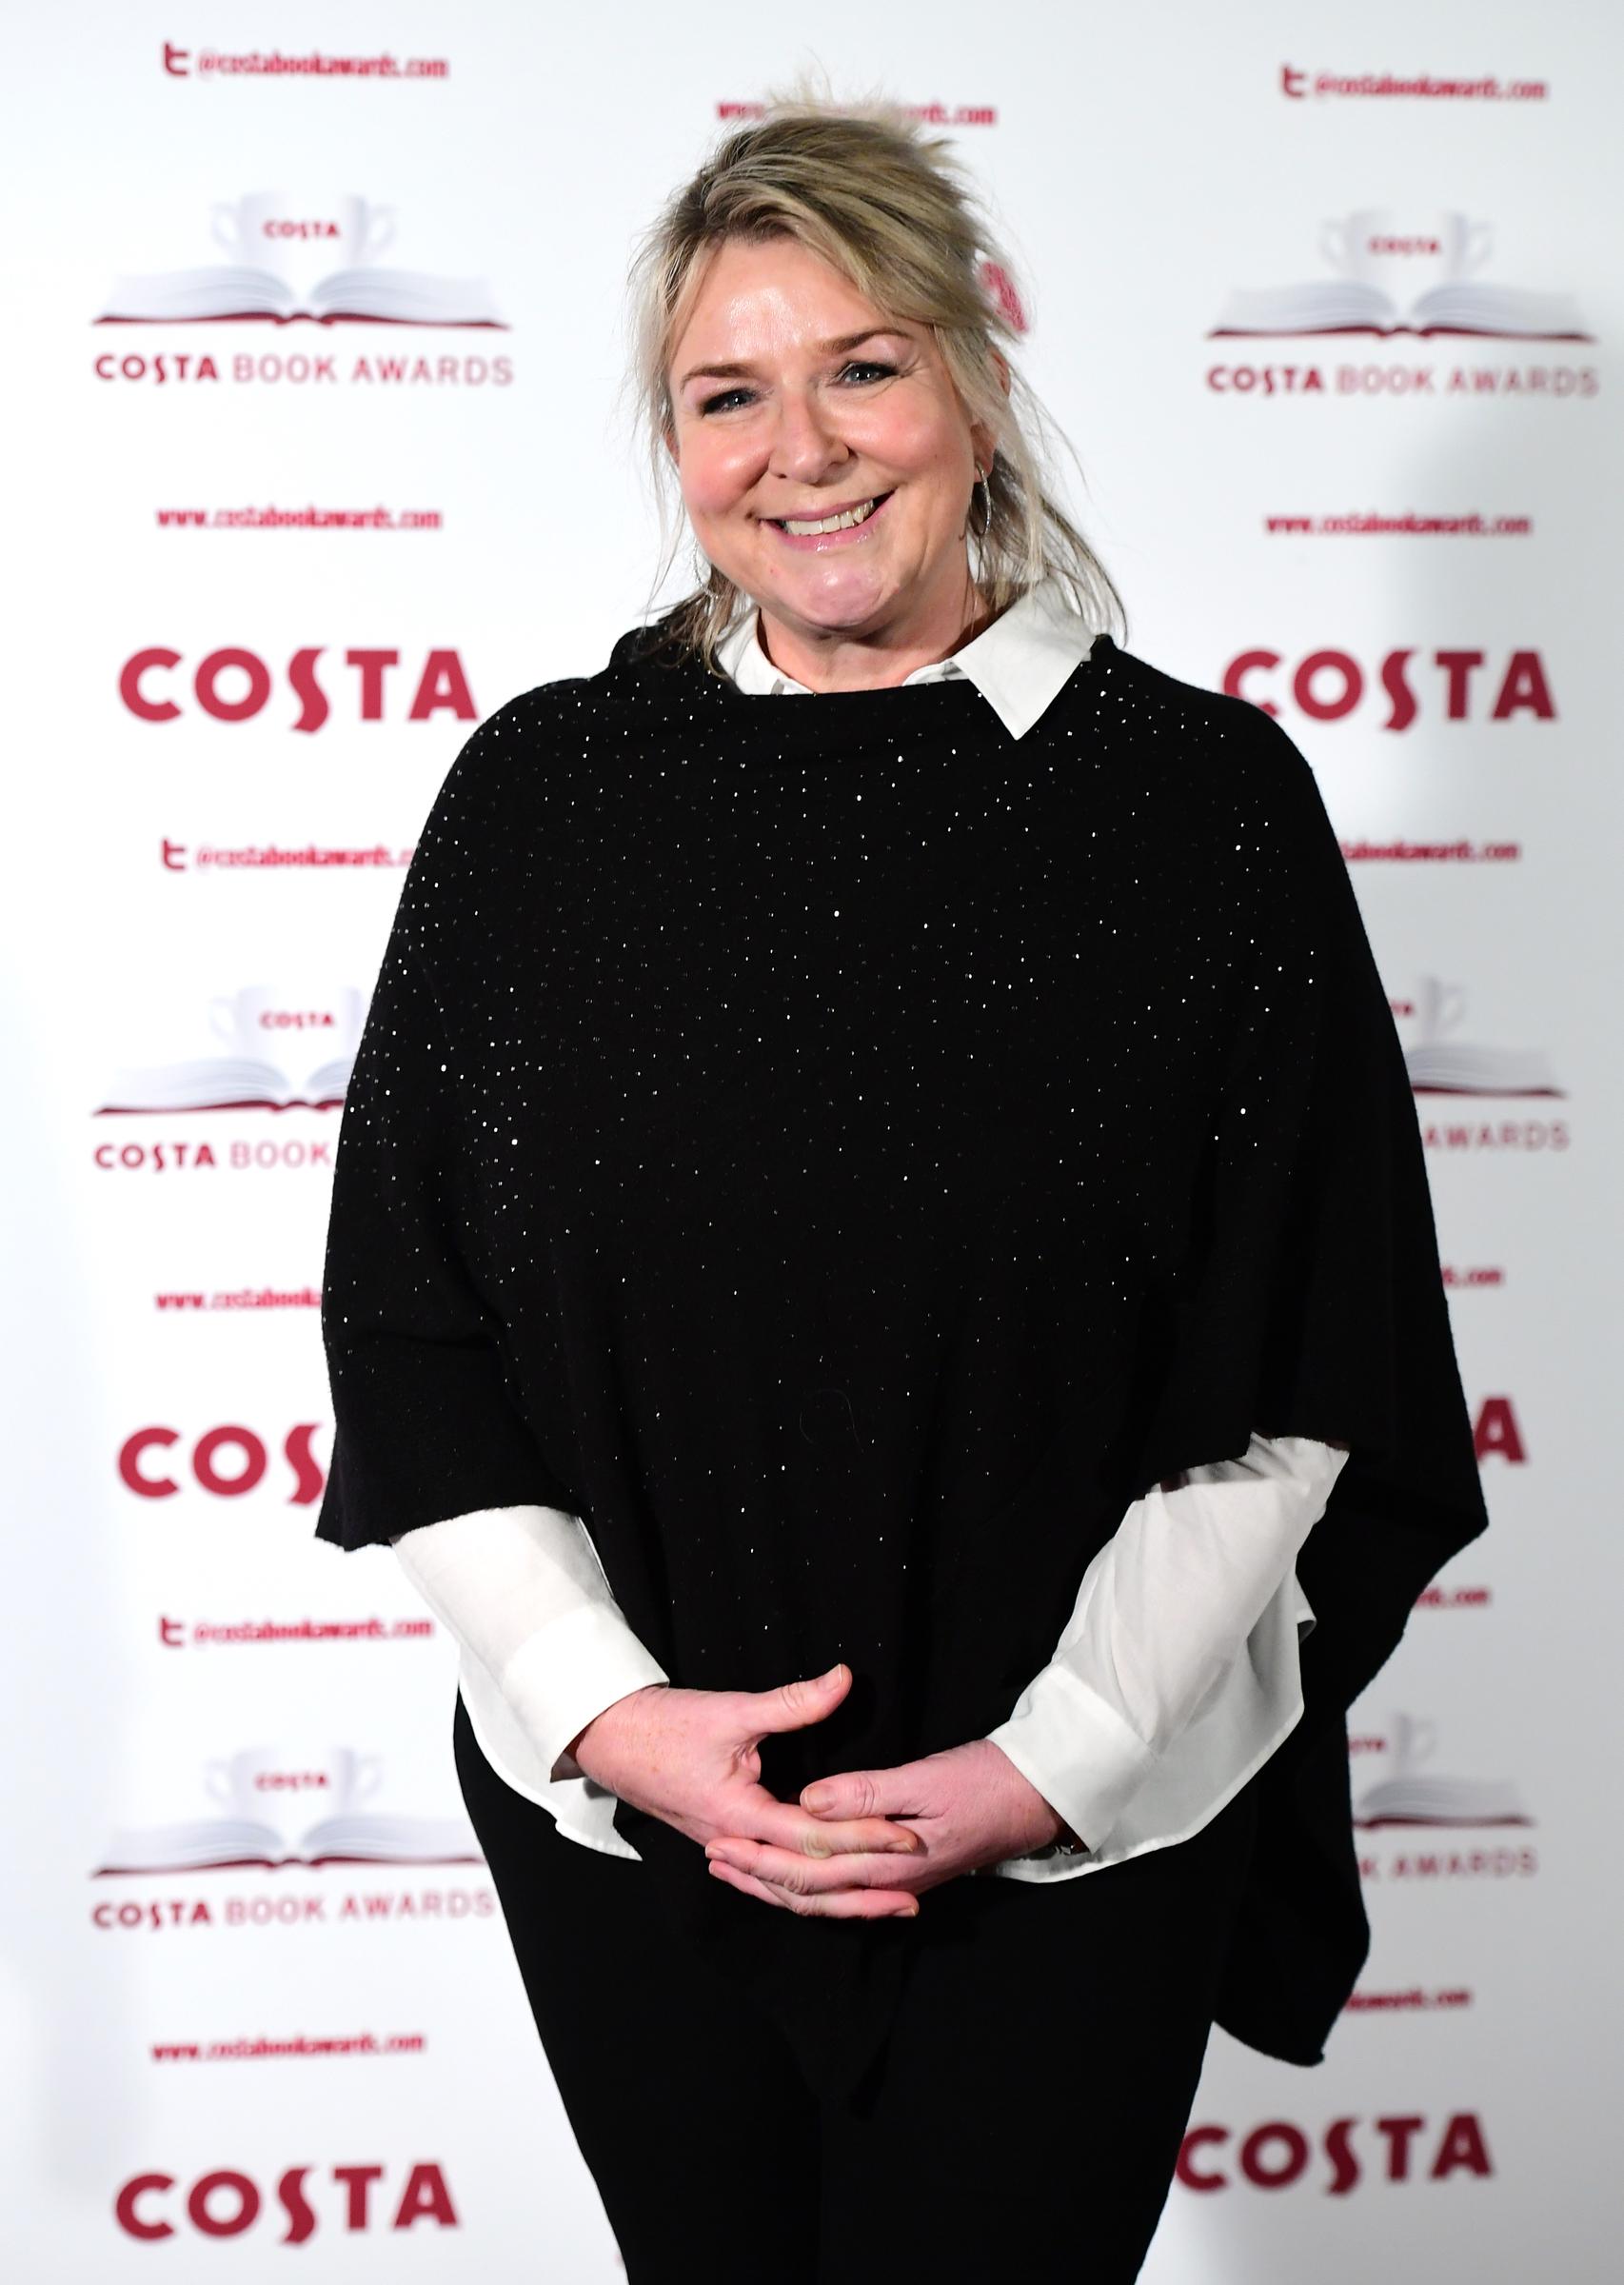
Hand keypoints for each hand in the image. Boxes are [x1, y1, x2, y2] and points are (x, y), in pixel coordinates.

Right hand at [569, 1661, 926, 1914]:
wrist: (610, 1738)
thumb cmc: (665, 1726)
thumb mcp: (731, 1710)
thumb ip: (792, 1702)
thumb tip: (845, 1680)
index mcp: (739, 1817)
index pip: (814, 1839)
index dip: (864, 1837)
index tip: (907, 1834)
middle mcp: (736, 1844)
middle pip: (807, 1885)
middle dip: (863, 1890)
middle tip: (913, 1891)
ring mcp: (729, 1849)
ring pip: (790, 1892)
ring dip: (840, 1902)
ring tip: (887, 1906)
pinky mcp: (727, 1843)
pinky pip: (774, 1882)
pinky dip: (808, 1892)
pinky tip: (835, 1895)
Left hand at [703, 1739, 1070, 1917]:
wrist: (1035, 1800)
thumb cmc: (984, 1781)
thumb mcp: (925, 1779)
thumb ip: (866, 1793)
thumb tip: (810, 1799)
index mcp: (888, 1865)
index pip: (808, 1871)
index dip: (759, 1858)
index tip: (719, 1840)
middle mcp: (888, 1887)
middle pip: (808, 1892)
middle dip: (757, 1876)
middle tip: (712, 1857)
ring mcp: (897, 1887)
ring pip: (824, 1899)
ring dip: (777, 1886)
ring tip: (737, 1870)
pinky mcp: (903, 1876)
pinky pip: (843, 1892)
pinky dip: (809, 1888)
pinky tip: (791, 1878)